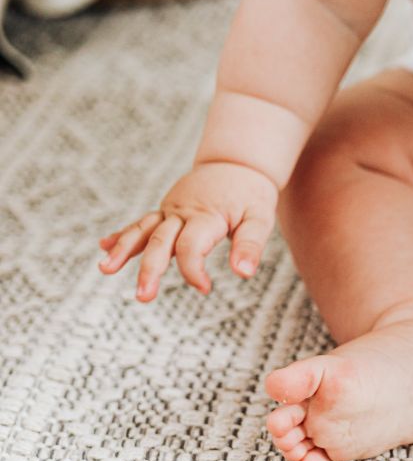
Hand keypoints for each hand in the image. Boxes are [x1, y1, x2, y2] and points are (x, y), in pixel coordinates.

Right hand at [98, 161, 277, 301]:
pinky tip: (105, 247)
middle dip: (149, 270)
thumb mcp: (260, 219)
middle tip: (143, 297)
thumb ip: (251, 246)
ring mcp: (170, 209)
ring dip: (123, 250)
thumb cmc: (252, 194)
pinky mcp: (166, 209)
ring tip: (105, 269)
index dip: (194, 270)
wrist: (238, 163)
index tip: (205, 288)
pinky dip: (124, 235)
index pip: (190, 247)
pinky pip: (142, 223)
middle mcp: (182, 212)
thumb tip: (244, 274)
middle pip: (160, 242)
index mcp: (205, 216)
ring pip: (143, 230)